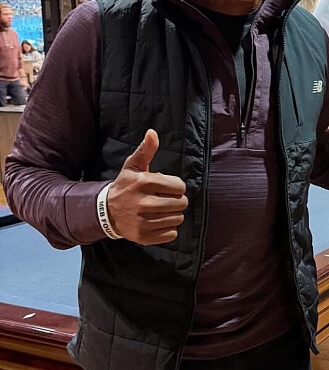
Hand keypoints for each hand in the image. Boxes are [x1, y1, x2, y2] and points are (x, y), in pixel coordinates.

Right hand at [106, 130, 188, 244]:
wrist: (106, 212)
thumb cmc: (125, 186)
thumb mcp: (133, 167)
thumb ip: (146, 150)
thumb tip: (152, 133)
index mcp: (144, 183)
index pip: (179, 186)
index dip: (176, 186)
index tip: (167, 187)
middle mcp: (144, 203)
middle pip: (181, 203)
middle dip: (177, 201)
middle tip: (166, 199)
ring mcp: (144, 221)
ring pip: (178, 219)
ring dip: (173, 215)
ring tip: (161, 210)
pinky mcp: (144, 236)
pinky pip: (172, 234)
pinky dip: (168, 229)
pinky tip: (157, 222)